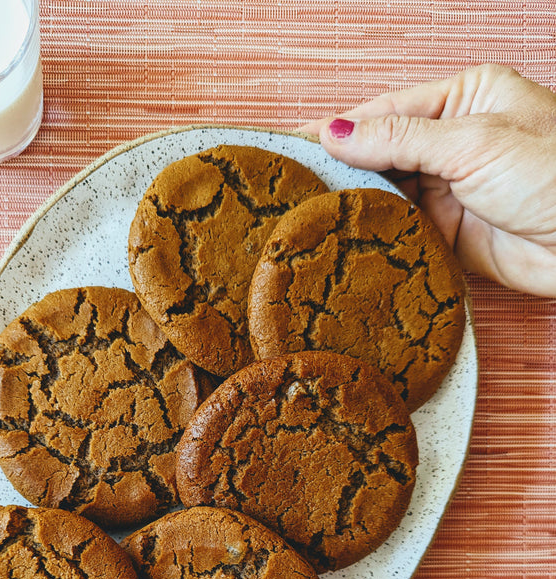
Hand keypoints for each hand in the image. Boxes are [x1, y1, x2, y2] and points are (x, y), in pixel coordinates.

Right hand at [300, 64, 555, 295]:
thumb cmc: (553, 174)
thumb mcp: (472, 142)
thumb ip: (400, 140)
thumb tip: (337, 133)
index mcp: (464, 99)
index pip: (387, 111)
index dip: (340, 128)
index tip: (294, 143)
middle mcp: (453, 141)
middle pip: (381, 153)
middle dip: (341, 167)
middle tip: (291, 184)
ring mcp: (449, 189)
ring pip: (386, 194)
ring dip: (354, 204)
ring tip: (306, 213)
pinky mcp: (447, 234)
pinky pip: (399, 231)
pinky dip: (373, 235)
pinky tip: (342, 238)